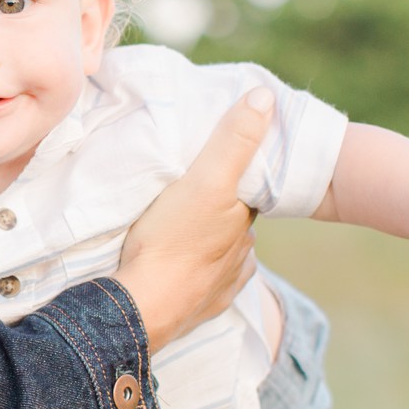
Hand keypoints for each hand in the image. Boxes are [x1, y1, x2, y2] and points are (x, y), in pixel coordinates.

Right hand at [114, 87, 273, 351]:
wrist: (141, 308)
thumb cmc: (173, 240)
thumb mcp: (205, 180)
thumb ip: (235, 140)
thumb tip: (266, 97)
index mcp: (243, 224)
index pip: (247, 193)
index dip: (233, 177)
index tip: (212, 167)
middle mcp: (241, 257)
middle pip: (232, 224)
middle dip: (218, 212)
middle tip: (188, 199)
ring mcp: (221, 288)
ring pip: (221, 257)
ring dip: (208, 245)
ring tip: (180, 231)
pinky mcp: (198, 311)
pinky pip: (205, 288)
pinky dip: (198, 277)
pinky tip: (183, 269)